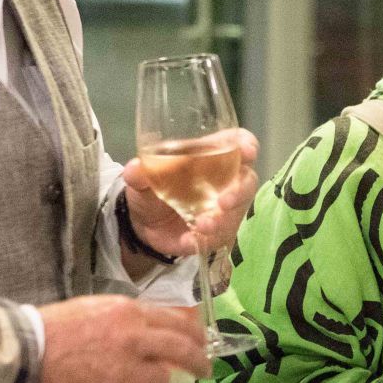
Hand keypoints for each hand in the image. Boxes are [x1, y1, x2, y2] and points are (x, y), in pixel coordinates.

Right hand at [35, 295, 211, 382]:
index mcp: (128, 311)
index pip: (177, 320)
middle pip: (183, 350)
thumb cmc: (54, 329)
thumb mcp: (97, 308)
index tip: (202, 341)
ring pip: (162, 381)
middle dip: (200, 361)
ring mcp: (125, 368)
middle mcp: (133, 338)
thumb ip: (132, 317)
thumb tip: (165, 324)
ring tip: (131, 381)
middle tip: (205, 369)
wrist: (24, 354)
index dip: (195, 333)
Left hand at [118, 128, 259, 258]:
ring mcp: (222, 210)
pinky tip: (190, 240)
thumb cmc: (152, 188)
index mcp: (210, 156)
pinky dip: (205, 240)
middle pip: (247, 180)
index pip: (238, 142)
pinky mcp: (215, 233)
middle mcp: (224, 181)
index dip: (246, 144)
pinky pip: (218, 238)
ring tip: (203, 226)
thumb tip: (136, 168)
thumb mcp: (141, 178)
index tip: (246, 151)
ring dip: (223, 220)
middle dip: (239, 191)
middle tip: (224, 202)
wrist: (141, 223)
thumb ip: (139, 173)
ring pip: (236, 213)